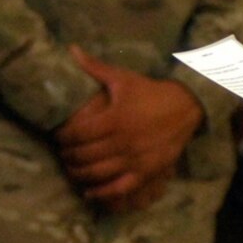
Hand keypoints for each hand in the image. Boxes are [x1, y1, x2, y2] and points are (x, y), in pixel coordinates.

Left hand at [53, 45, 204, 207]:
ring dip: (79, 174)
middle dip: (68, 156)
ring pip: (98, 173)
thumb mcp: (122, 78)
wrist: (185, 107)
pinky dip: (102, 193)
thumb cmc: (149, 92)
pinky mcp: (145, 172)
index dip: (62, 138)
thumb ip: (94, 67)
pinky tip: (89, 193)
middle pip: (84, 155)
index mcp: (114, 118)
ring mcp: (134, 159)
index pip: (77, 134)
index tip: (57, 137)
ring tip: (71, 170)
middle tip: (61, 154)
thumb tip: (71, 49)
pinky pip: (119, 188)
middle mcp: (122, 141)